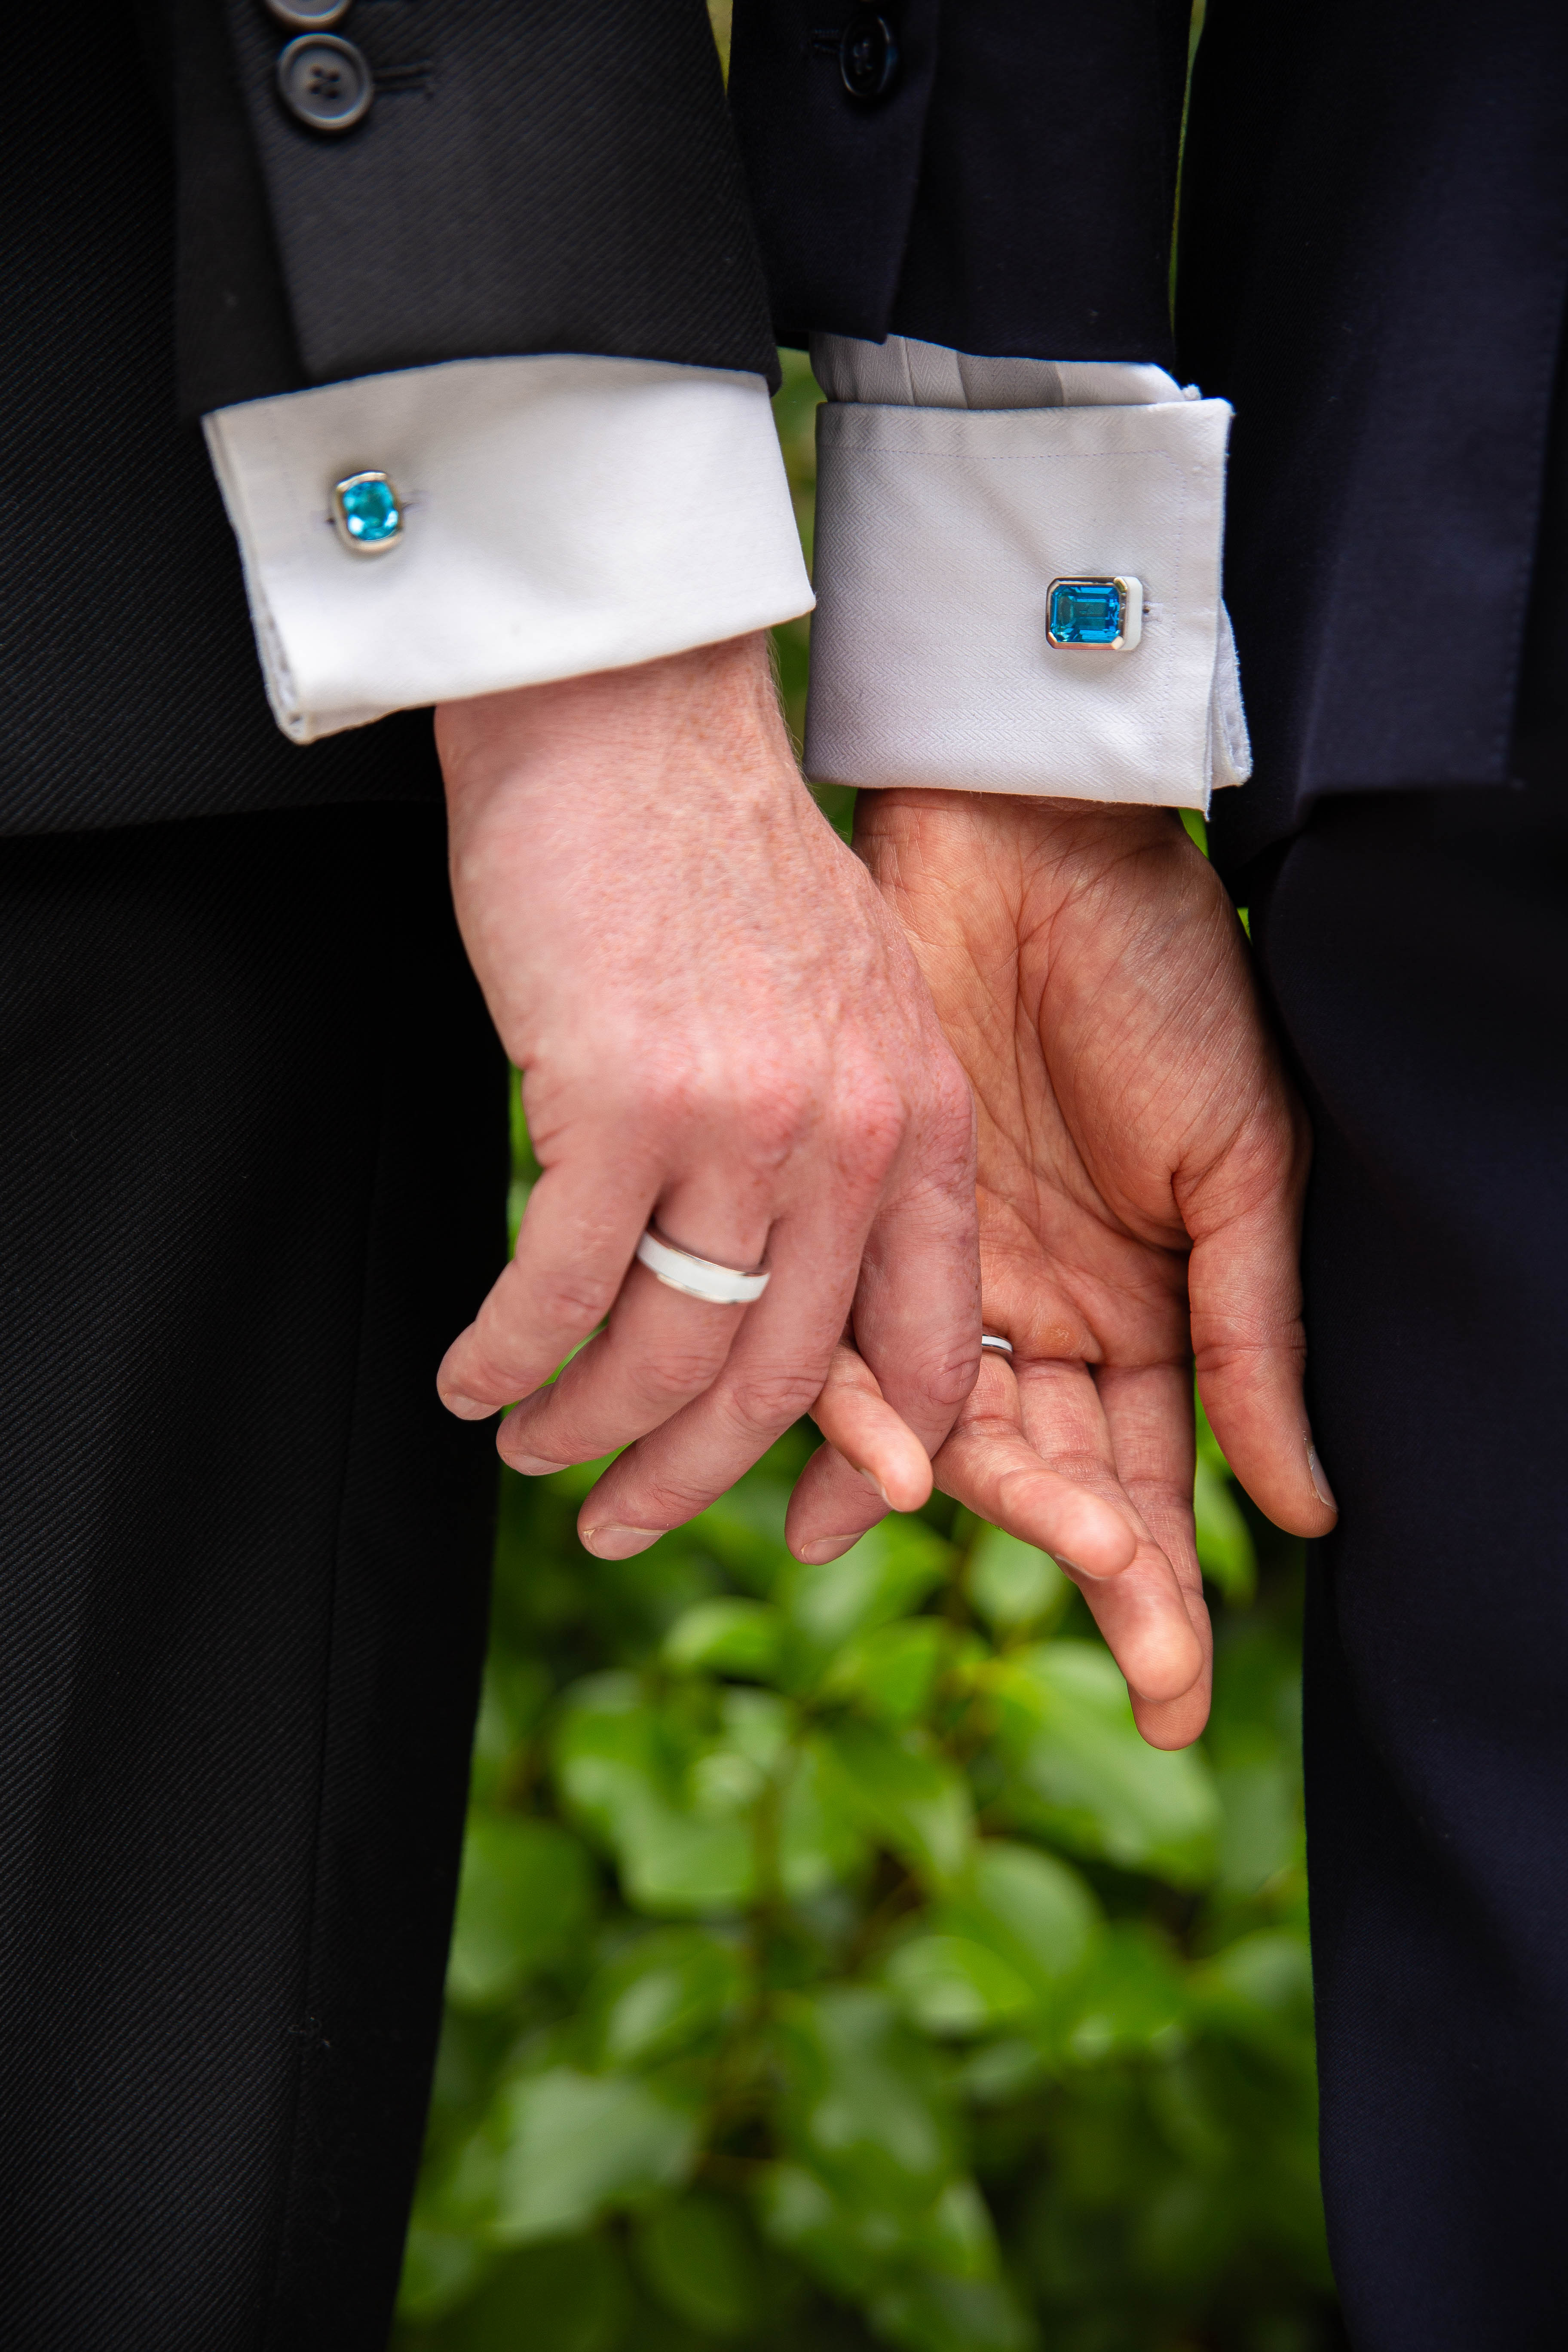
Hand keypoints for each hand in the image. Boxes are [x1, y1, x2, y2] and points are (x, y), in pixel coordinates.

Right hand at [433, 636, 978, 1553]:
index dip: (866, 1457)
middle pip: (784, 1382)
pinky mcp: (619, 1103)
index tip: (803, 1513)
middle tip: (625, 1519)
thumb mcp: (851, 1002)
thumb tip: (802, 1269)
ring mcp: (741, 1125)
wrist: (631, 720)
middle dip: (694, 1479)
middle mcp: (854, 1137)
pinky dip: (509, 1357)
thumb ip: (856, 1139)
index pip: (929, 1346)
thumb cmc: (722, 859)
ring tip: (533, 1448)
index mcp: (924, 1119)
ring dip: (586, 1429)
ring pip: (668, 1356)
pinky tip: (474, 1379)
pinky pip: (562, 1292)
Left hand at [795, 790, 1336, 1746]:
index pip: (1156, 1477)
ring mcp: (961, 1278)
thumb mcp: (1241, 1162)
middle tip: (1133, 1635)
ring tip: (1004, 1561)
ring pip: (955, 1437)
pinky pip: (857, 1354)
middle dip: (1089, 1564)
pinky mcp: (870, 1229)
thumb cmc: (1163, 986)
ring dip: (975, 1509)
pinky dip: (851, 1426)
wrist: (1034, 853)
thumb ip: (1253, 1332)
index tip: (1177, 1695)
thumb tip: (1299, 1510)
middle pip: (1058, 1480)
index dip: (1166, 1589)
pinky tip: (832, 1504)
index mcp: (1154, 1306)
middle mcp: (1052, 1314)